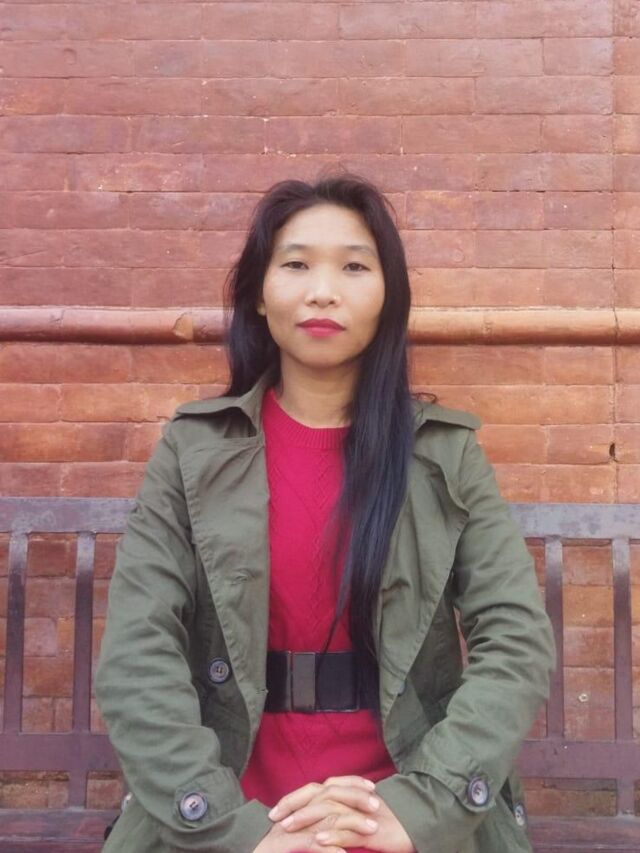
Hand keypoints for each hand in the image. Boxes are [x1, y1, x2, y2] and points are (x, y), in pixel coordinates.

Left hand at [268, 775, 415, 851]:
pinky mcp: (372, 830)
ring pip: (330, 810)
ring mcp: (361, 813)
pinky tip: (319, 839)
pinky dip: (333, 834)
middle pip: (318, 794)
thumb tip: (314, 824)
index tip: (273, 811)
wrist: (415, 826)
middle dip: (294, 804)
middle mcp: (352, 798)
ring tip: (288, 827)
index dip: (293, 798)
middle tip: (273, 817)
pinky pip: (350, 830)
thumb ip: (337, 815)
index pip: (314, 791)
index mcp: (347, 793)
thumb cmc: (385, 824)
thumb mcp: (356, 817)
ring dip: (307, 818)